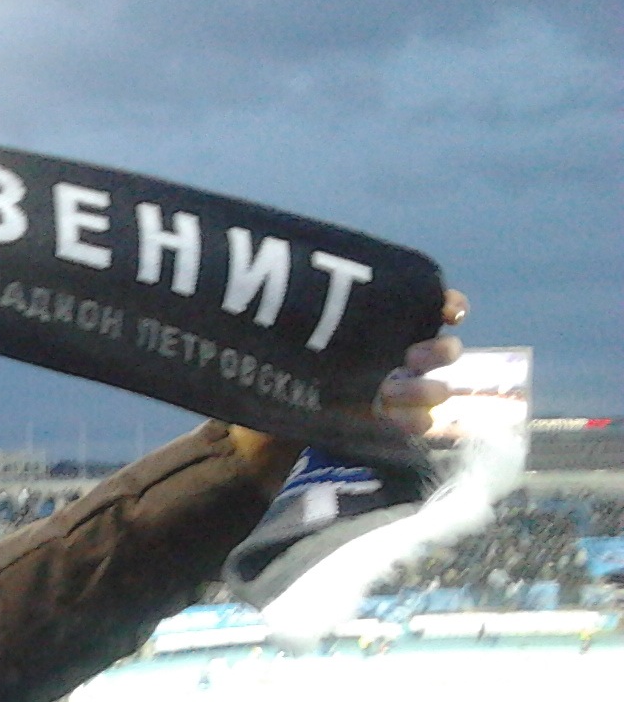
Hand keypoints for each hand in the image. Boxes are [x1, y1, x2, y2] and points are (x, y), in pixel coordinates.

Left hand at [227, 288, 465, 488]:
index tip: (451, 311)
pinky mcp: (381, 427)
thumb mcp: (290, 327)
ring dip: (424, 390)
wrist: (251, 421)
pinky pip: (415, 425)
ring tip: (392, 393)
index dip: (445, 305)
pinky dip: (416, 423)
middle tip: (410, 357)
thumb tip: (316, 274)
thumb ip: (313, 303)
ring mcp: (392, 392)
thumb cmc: (271, 364)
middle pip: (440, 352)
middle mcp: (394, 356)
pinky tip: (411, 421)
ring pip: (432, 389)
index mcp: (381, 325)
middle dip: (436, 353)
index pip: (429, 306)